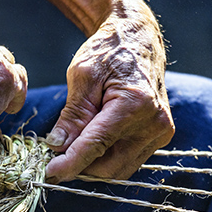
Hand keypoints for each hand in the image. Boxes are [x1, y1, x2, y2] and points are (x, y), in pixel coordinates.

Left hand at [45, 13, 174, 182]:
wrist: (137, 38)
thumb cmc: (109, 51)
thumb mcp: (82, 76)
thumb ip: (72, 115)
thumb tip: (57, 147)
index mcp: (135, 103)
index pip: (97, 145)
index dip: (70, 163)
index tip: (50, 173)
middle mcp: (154, 122)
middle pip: (109, 166)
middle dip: (81, 165)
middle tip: (57, 153)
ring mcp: (161, 131)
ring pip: (119, 168)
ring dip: (94, 163)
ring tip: (76, 142)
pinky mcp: (161, 135)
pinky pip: (129, 159)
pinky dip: (108, 156)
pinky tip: (94, 140)